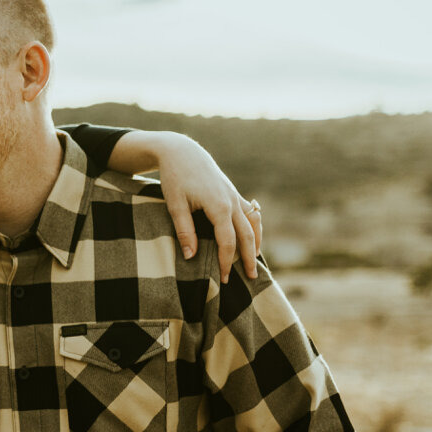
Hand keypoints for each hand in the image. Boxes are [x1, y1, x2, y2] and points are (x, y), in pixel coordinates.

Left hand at [141, 132, 260, 282]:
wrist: (182, 152)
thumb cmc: (175, 178)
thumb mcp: (175, 205)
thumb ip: (185, 231)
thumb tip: (191, 257)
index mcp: (219, 206)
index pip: (227, 241)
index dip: (226, 262)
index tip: (223, 279)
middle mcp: (232, 201)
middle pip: (246, 235)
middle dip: (248, 257)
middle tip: (250, 278)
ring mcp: (235, 196)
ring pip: (253, 223)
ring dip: (256, 243)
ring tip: (255, 261)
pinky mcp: (233, 193)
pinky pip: (250, 213)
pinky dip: (254, 227)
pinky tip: (253, 239)